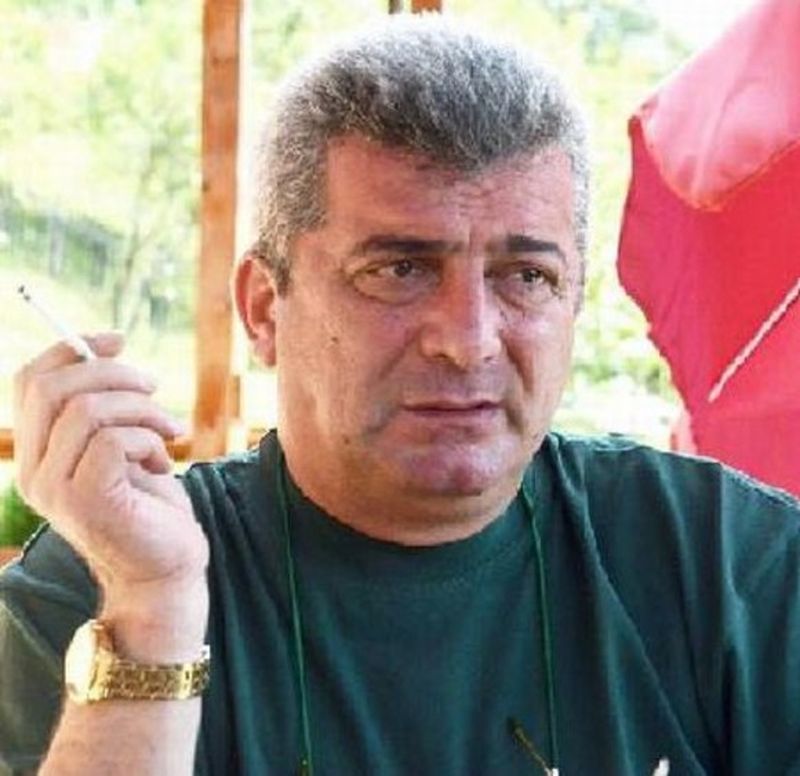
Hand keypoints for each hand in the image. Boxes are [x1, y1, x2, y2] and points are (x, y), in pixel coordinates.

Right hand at [13, 333, 208, 657]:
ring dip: (143, 410)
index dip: (71, 348)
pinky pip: (115, 440)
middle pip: (52, 387)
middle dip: (113, 373)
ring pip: (88, 409)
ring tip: (170, 432)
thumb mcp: (123, 443)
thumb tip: (105, 346)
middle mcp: (34, 471)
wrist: (166, 569)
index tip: (116, 339)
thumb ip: (103, 406)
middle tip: (154, 389)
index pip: (29, 381)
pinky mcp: (87, 500)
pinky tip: (164, 463)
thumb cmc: (150, 505)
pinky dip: (150, 439)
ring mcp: (55, 489)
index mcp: (37, 453)